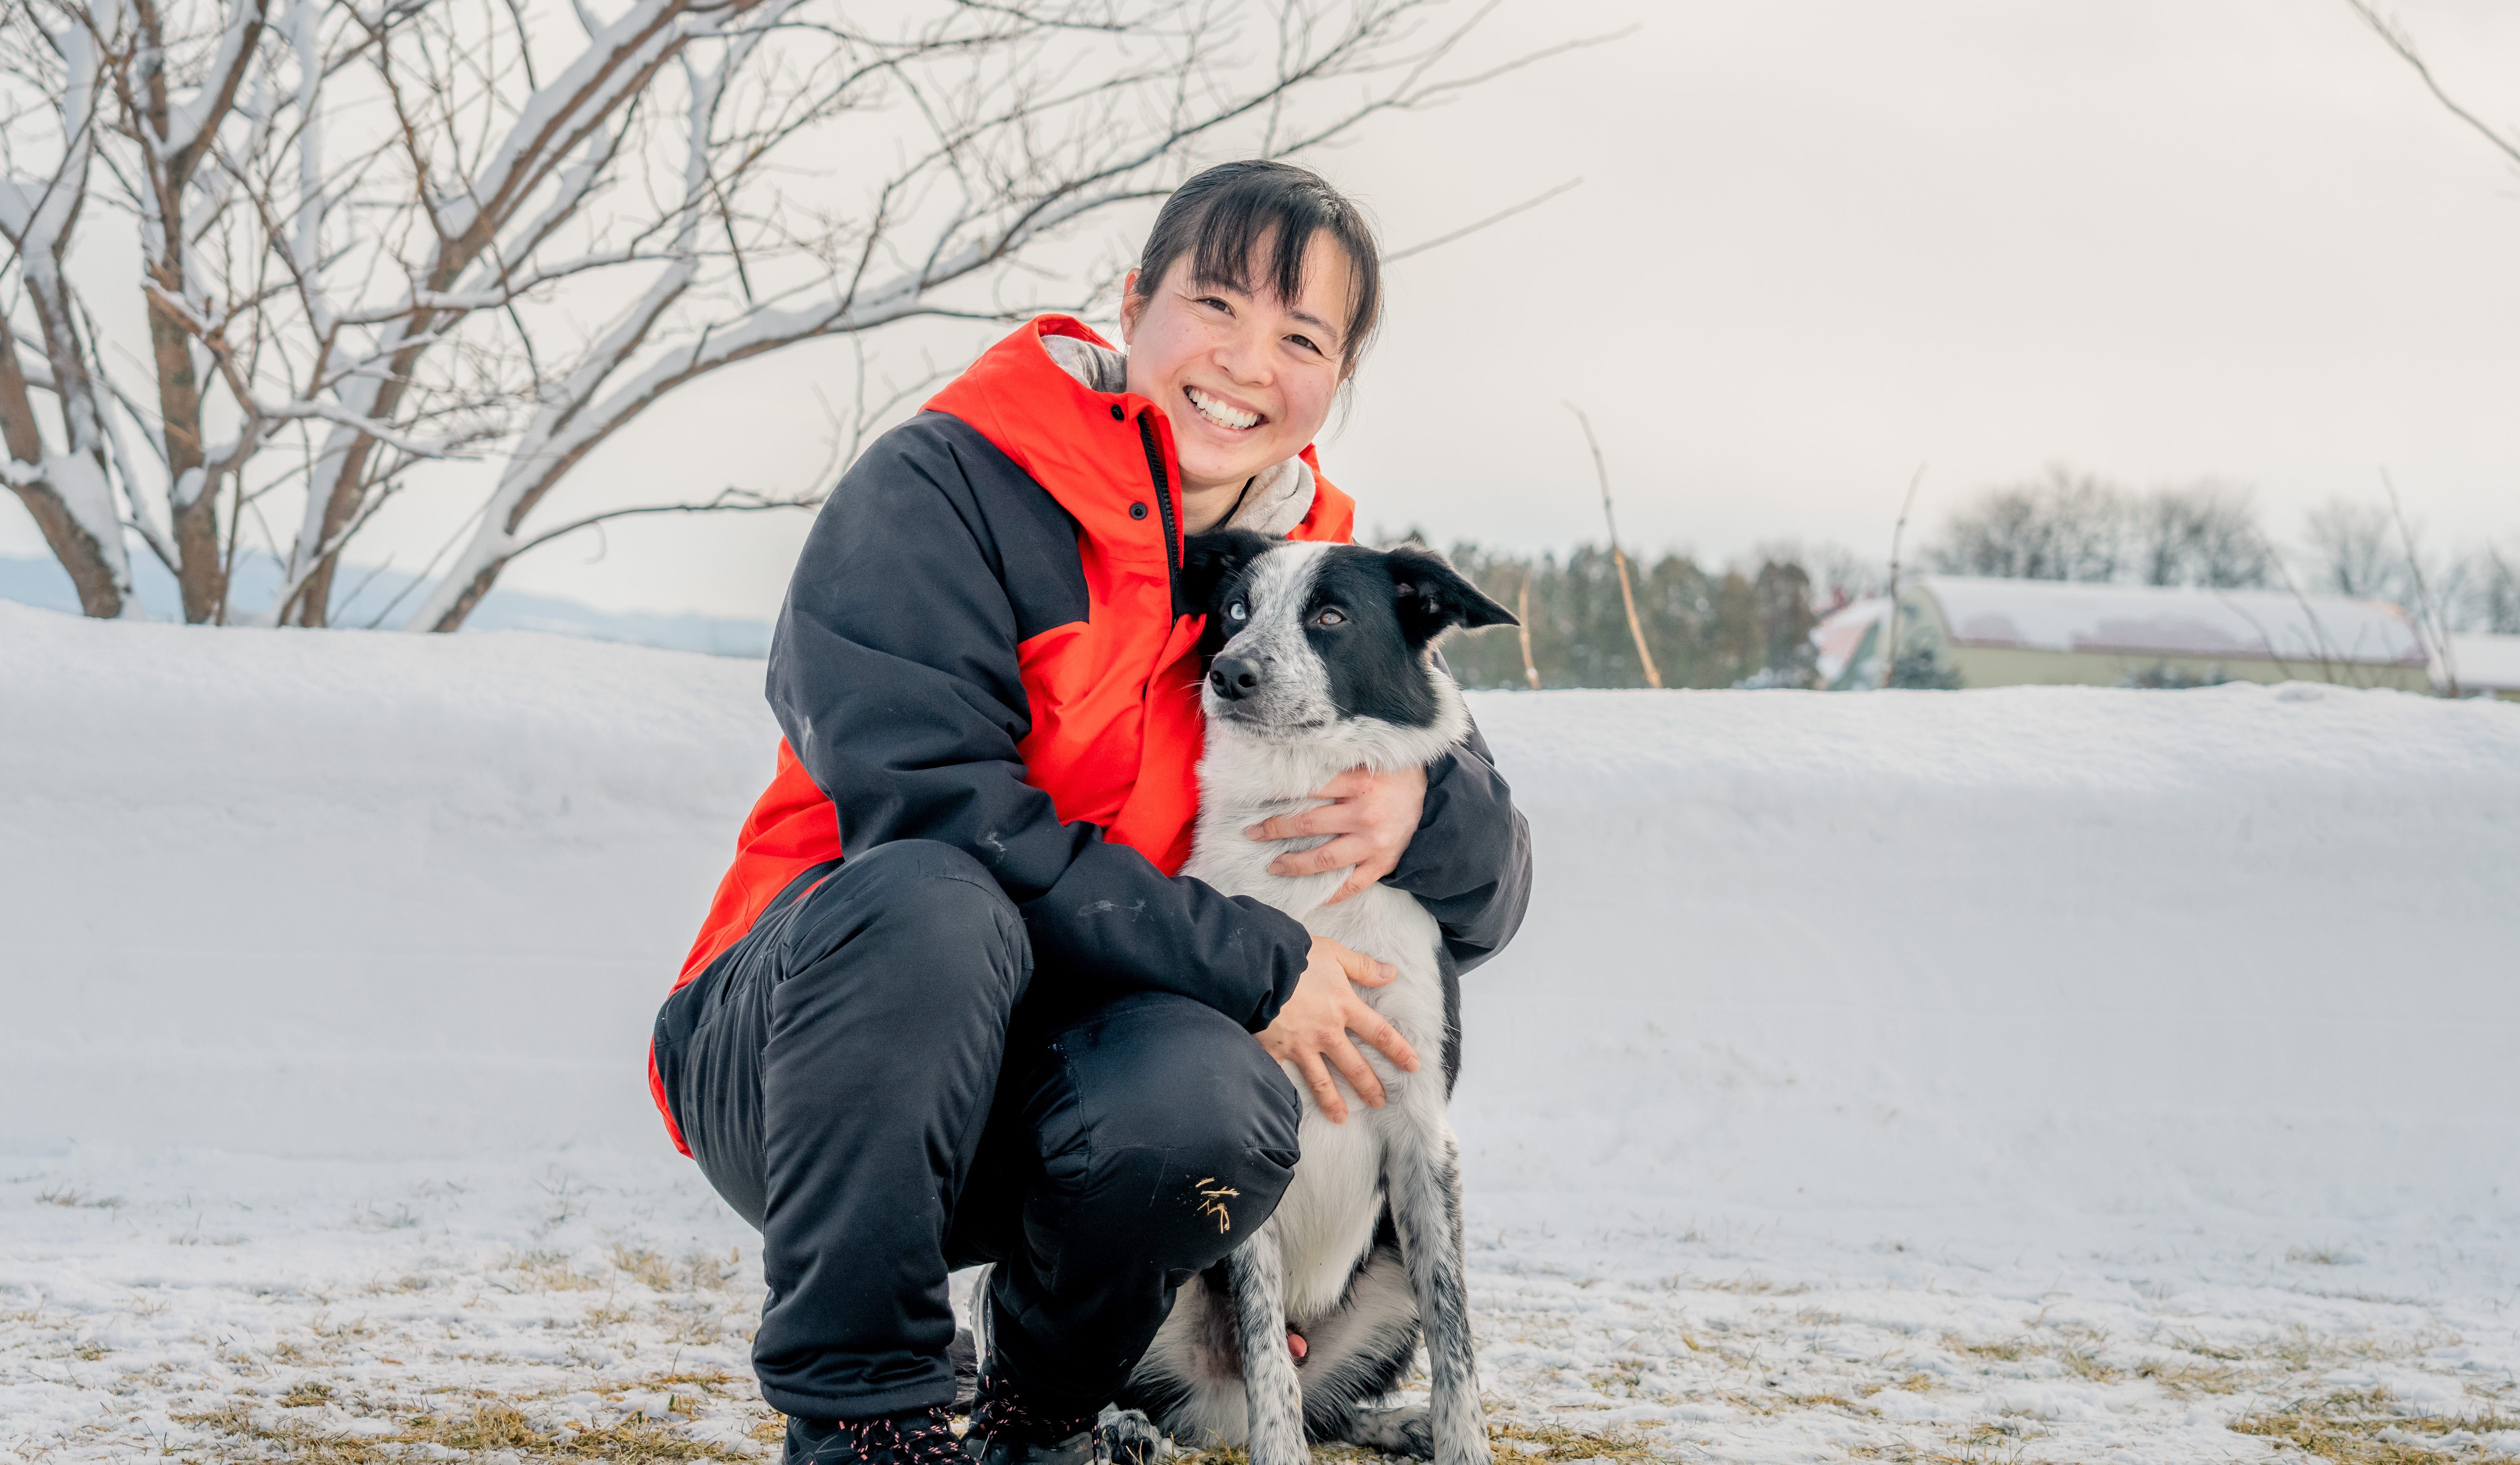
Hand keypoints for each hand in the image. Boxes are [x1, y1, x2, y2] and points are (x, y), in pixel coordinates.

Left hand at [1246, 765, 1427, 903]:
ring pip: (1324, 859)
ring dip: (1293, 864)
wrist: (1437, 797)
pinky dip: (1331, 894)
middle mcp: (1364, 815)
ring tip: (1273, 866)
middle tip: (1252, 833)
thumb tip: (1293, 768)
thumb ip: (1336, 766)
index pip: (1308, 788)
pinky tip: (1312, 896)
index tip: (1256, 798)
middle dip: (1275, 829)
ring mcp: (1373, 843)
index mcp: (1359, 783)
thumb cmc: (1396, 775)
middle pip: (1308, 824)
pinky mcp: (1382, 864)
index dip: (1279, 794)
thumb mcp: (1368, 761)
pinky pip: (1352, 885)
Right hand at [1257, 935, 1419, 1122]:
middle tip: (1380, 1102)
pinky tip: (1288, 1110)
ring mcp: (1300, 1045)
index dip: (1398, 1051)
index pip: (1379, 1033)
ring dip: (1333, 1101)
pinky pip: (1281, 1077)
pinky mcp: (1273, 1050)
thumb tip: (1392, 973)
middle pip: (1354, 1065)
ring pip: (1321, 1080)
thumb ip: (1363, 967)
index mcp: (1343, 1007)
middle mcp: (1325, 1032)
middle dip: (1369, 1086)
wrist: (1255, 965)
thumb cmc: (1295, 955)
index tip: (1413, 1067)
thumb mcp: (1334, 953)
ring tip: (1342, 1118)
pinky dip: (1284, 1094)